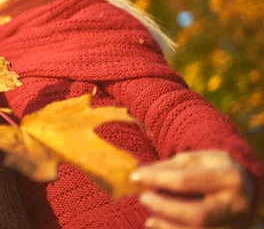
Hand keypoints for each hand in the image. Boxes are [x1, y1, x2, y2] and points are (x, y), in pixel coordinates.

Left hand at [131, 150, 253, 228]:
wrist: (244, 187)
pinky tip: (155, 223)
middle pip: (195, 213)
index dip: (157, 179)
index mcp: (228, 178)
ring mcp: (233, 226)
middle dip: (163, 207)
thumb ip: (170, 166)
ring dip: (165, 223)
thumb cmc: (214, 169)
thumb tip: (142, 174)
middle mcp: (235, 206)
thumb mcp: (196, 159)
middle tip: (143, 197)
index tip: (135, 177)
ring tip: (149, 211)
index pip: (186, 181)